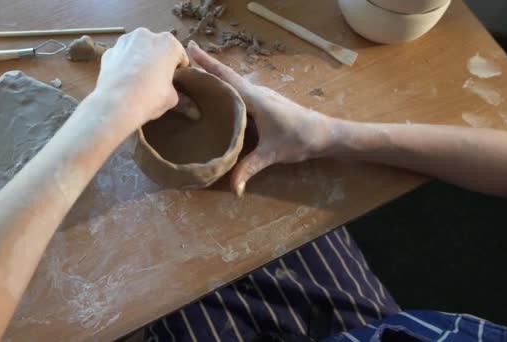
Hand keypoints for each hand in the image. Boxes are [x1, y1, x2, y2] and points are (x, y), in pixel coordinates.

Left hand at [95, 28, 188, 125]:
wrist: (117, 105)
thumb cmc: (150, 98)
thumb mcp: (172, 97)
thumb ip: (171, 85)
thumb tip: (166, 87)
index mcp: (167, 43)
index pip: (179, 54)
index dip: (178, 67)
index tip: (176, 78)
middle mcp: (146, 35)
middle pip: (157, 47)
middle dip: (158, 59)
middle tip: (157, 79)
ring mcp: (124, 41)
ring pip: (137, 49)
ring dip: (140, 59)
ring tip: (138, 79)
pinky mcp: (109, 52)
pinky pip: (122, 57)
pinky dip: (124, 65)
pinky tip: (124, 80)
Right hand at [187, 41, 336, 195]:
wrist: (325, 134)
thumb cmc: (300, 138)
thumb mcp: (272, 154)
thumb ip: (250, 168)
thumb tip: (234, 189)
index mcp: (255, 98)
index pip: (226, 77)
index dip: (207, 63)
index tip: (190, 47)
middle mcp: (256, 92)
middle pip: (226, 77)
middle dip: (205, 69)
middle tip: (181, 66)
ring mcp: (261, 96)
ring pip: (233, 85)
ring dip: (215, 80)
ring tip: (194, 81)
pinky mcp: (264, 104)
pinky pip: (240, 93)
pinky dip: (226, 91)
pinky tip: (217, 100)